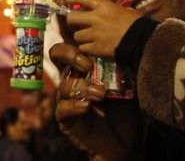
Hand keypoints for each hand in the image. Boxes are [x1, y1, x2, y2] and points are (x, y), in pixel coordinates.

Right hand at [50, 42, 140, 160]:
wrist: (125, 143)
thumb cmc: (124, 111)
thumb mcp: (127, 86)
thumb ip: (122, 68)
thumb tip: (127, 48)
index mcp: (84, 67)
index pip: (72, 45)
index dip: (76, 41)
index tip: (92, 46)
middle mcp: (72, 78)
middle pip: (57, 55)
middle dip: (69, 55)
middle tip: (87, 65)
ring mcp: (67, 98)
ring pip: (63, 85)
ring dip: (81, 86)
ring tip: (100, 94)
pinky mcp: (65, 118)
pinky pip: (63, 108)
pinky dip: (74, 106)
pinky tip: (87, 107)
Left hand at [65, 0, 142, 58]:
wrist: (143, 41)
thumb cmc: (137, 23)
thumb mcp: (124, 10)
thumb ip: (111, 9)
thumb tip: (106, 8)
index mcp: (103, 6)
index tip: (68, 0)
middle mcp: (96, 18)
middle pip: (71, 18)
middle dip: (71, 22)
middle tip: (76, 24)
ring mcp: (95, 34)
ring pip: (76, 35)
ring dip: (80, 37)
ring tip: (87, 38)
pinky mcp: (97, 48)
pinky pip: (83, 48)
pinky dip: (86, 48)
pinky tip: (93, 48)